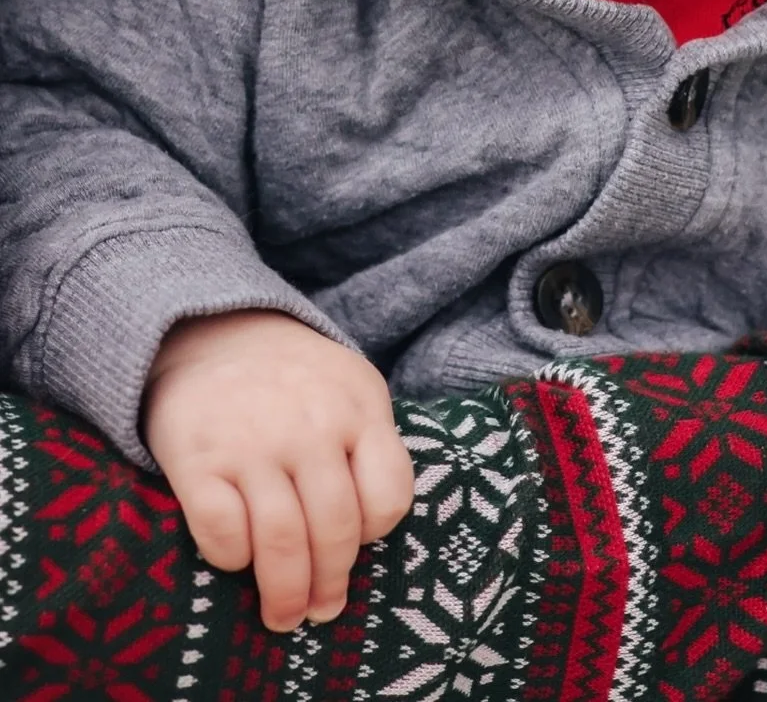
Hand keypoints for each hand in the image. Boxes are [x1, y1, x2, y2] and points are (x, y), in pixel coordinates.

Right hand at [143, 310, 414, 631]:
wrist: (212, 331)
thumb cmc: (295, 377)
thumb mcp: (351, 387)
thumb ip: (370, 444)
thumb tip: (373, 531)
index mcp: (358, 406)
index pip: (389, 493)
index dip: (376, 532)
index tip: (359, 545)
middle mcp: (310, 425)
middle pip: (335, 529)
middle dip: (330, 585)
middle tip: (321, 612)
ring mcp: (253, 443)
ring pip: (282, 542)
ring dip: (285, 593)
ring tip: (284, 616)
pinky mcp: (197, 459)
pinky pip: (221, 532)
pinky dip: (233, 560)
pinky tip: (237, 562)